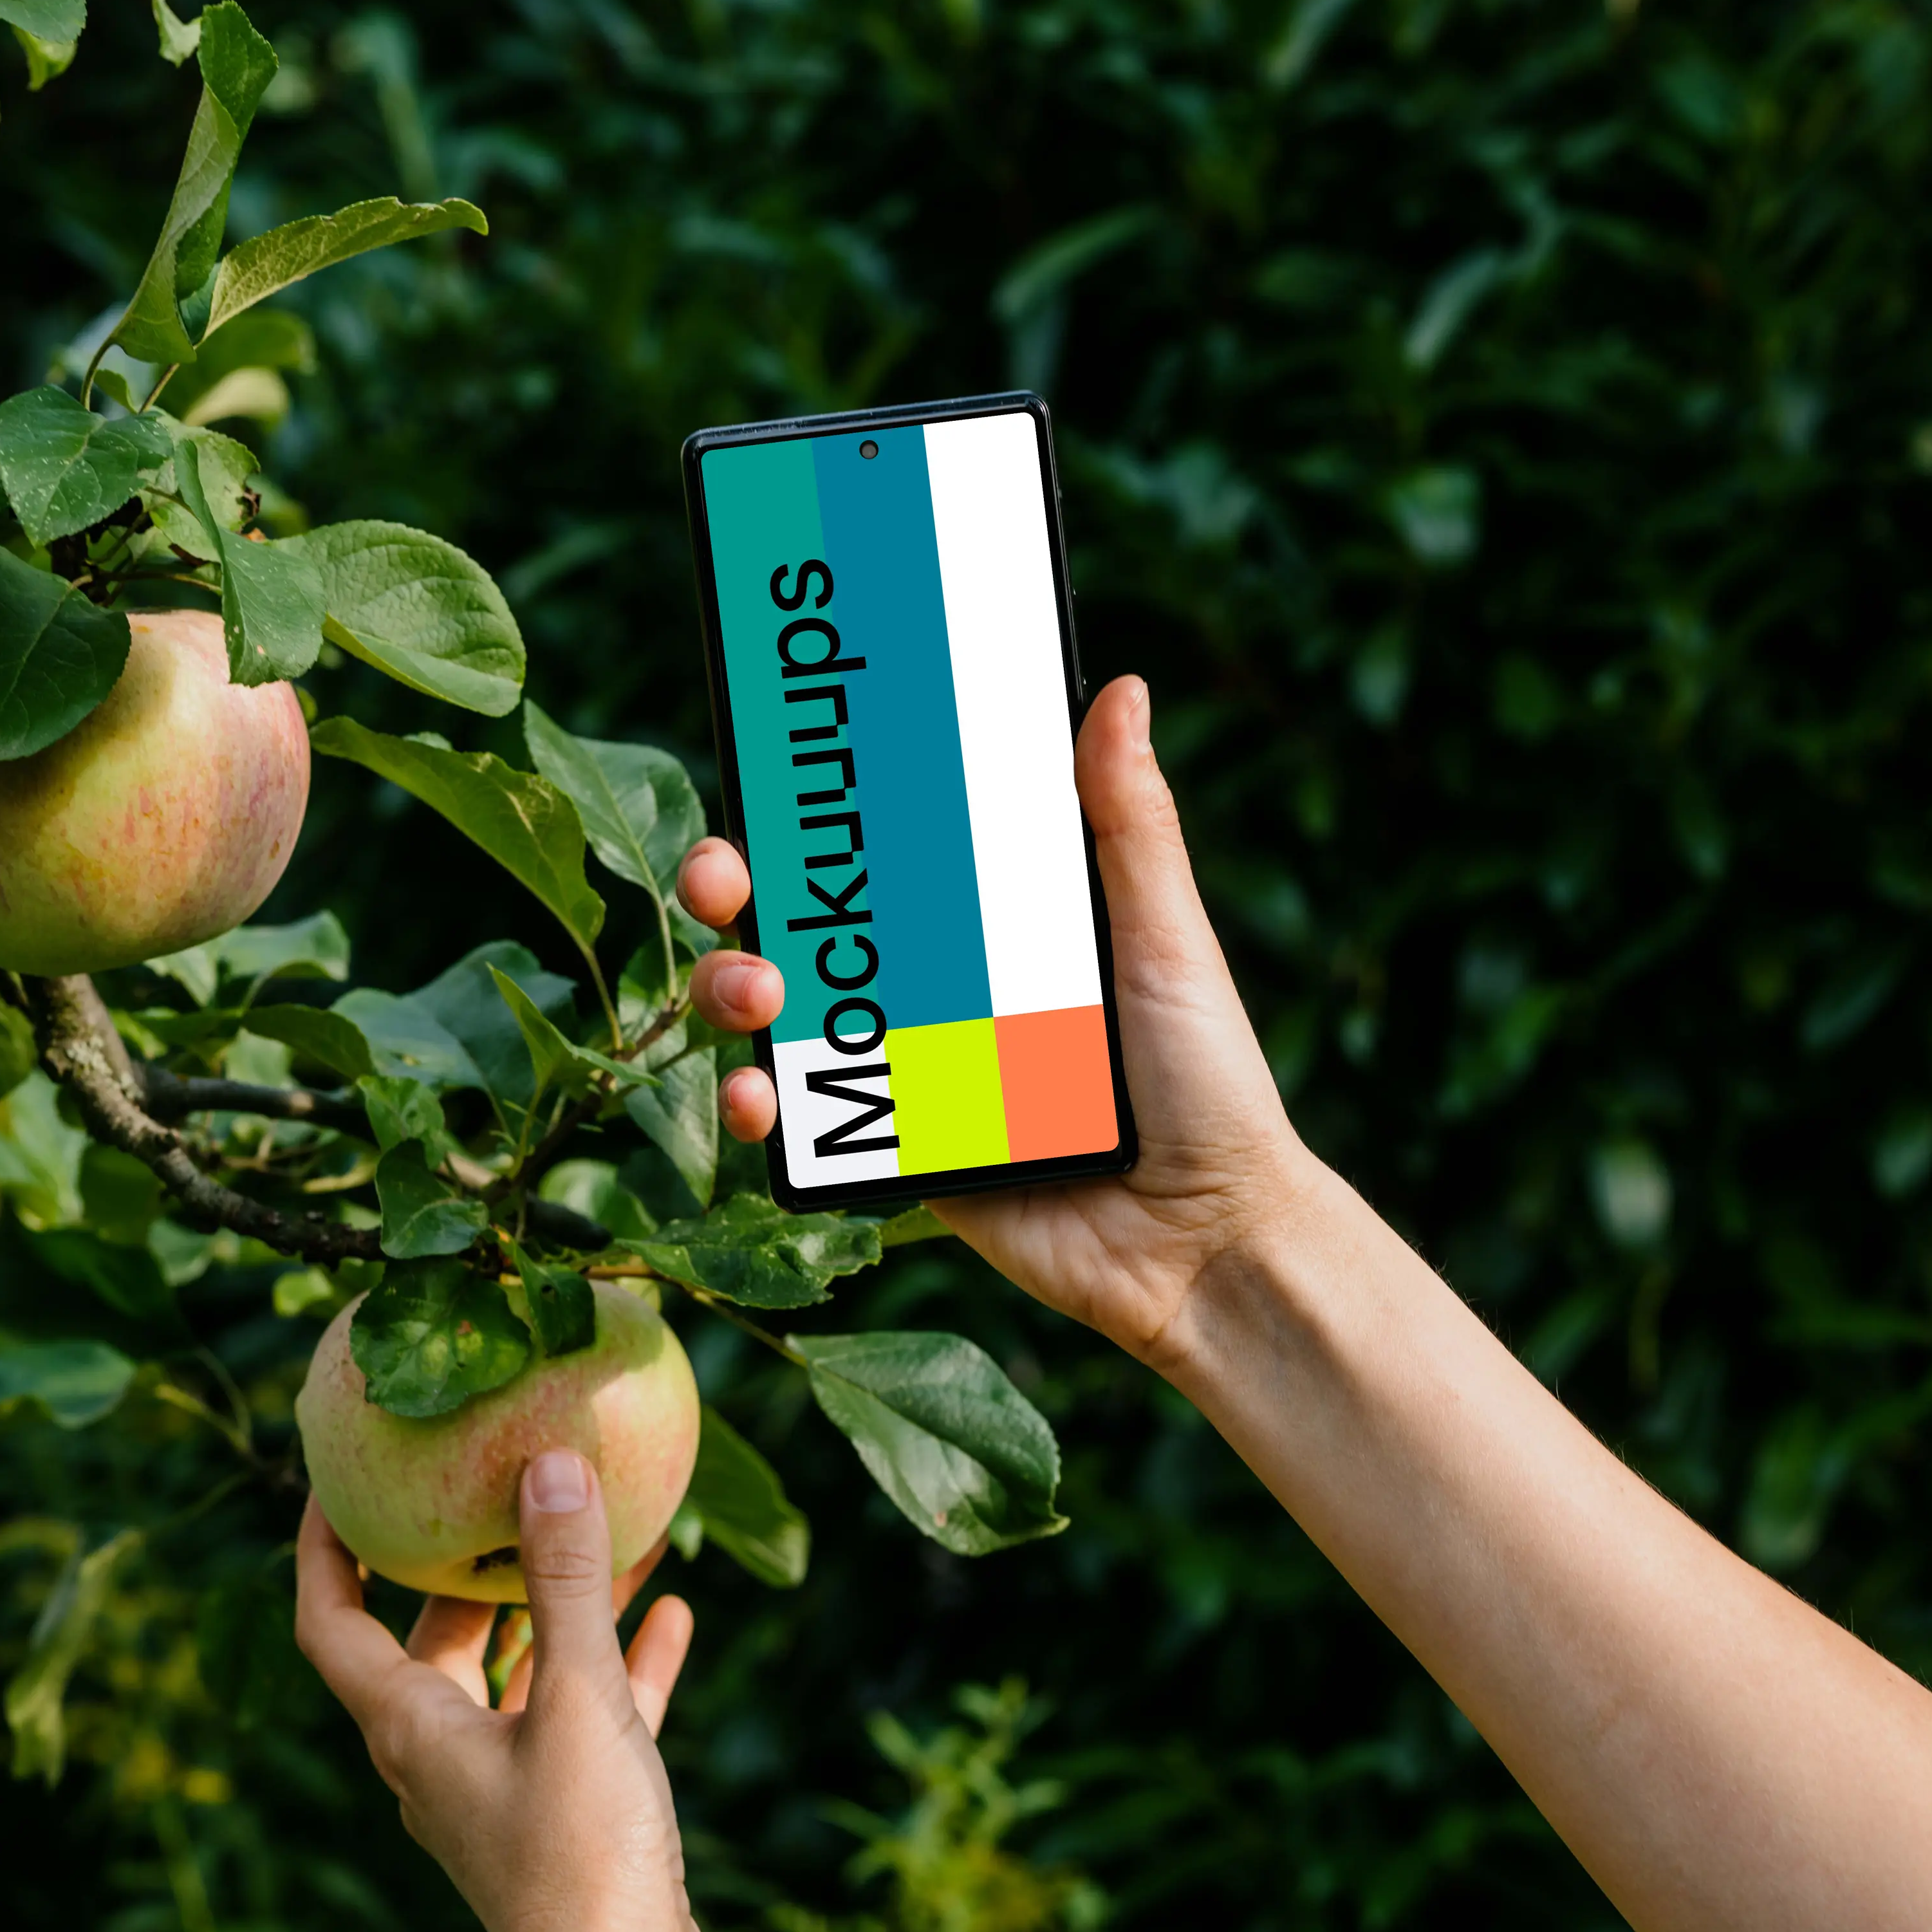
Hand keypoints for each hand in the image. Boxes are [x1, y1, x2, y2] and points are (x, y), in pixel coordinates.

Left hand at [294, 1456, 716, 1931]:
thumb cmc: (579, 1860)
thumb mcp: (577, 1702)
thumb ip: (565, 1583)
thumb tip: (549, 1462)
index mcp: (410, 1730)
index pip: (330, 1621)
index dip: (321, 1546)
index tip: (336, 1476)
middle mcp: (443, 1757)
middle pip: (434, 1637)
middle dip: (466, 1558)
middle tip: (494, 1477)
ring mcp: (507, 1788)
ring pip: (521, 1672)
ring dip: (558, 1604)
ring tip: (607, 1527)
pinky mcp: (572, 1816)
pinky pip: (587, 1717)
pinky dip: (622, 1663)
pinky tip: (673, 1612)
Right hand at [681, 673, 1322, 1371]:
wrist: (1205, 1242)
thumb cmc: (1208, 1086)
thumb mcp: (1167, 942)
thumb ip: (1132, 826)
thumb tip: (1122, 688)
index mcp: (991, 918)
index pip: (881, 839)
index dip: (813, 797)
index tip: (769, 752)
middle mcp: (936, 984)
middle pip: (803, 915)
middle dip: (734, 881)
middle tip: (723, 876)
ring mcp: (906, 1067)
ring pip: (779, 1009)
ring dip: (730, 985)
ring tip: (759, 994)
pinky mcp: (894, 1152)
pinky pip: (801, 1120)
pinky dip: (755, 1103)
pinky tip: (752, 1098)